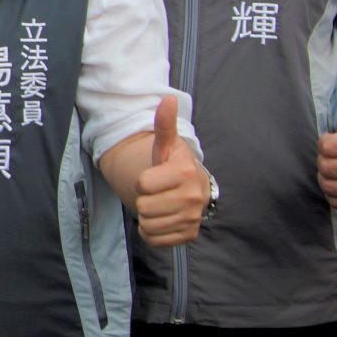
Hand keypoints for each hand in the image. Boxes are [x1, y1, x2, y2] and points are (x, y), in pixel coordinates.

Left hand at [133, 95, 209, 248]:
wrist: (194, 189)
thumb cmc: (174, 165)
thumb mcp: (167, 145)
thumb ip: (164, 124)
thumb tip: (167, 98)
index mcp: (185, 173)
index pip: (142, 184)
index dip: (142, 181)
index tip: (154, 177)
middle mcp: (193, 197)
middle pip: (143, 206)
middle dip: (144, 199)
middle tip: (156, 193)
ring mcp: (192, 219)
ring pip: (148, 224)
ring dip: (147, 216)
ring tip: (159, 204)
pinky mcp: (188, 236)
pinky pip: (155, 239)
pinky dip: (152, 232)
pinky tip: (162, 219)